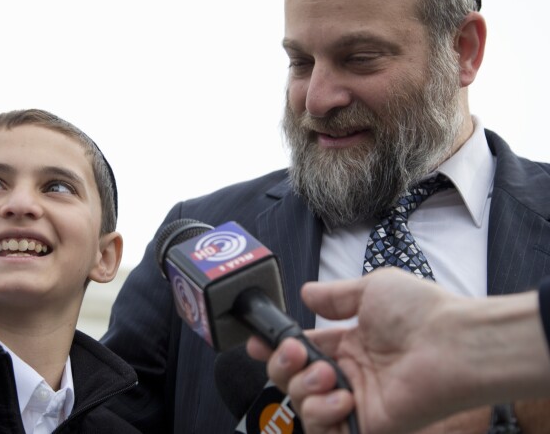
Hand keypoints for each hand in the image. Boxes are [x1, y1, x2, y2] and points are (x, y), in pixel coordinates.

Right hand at [246, 268, 477, 433]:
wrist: (454, 344)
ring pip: (303, 406)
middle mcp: (349, 375)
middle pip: (292, 379)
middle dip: (282, 364)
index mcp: (349, 345)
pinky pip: (325, 431)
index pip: (301, 350)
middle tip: (295, 351)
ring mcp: (357, 402)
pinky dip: (323, 415)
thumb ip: (334, 296)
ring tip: (327, 375)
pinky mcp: (367, 426)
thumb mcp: (371, 289)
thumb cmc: (421, 313)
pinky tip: (342, 397)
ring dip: (303, 389)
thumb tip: (307, 294)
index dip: (275, 347)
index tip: (256, 341)